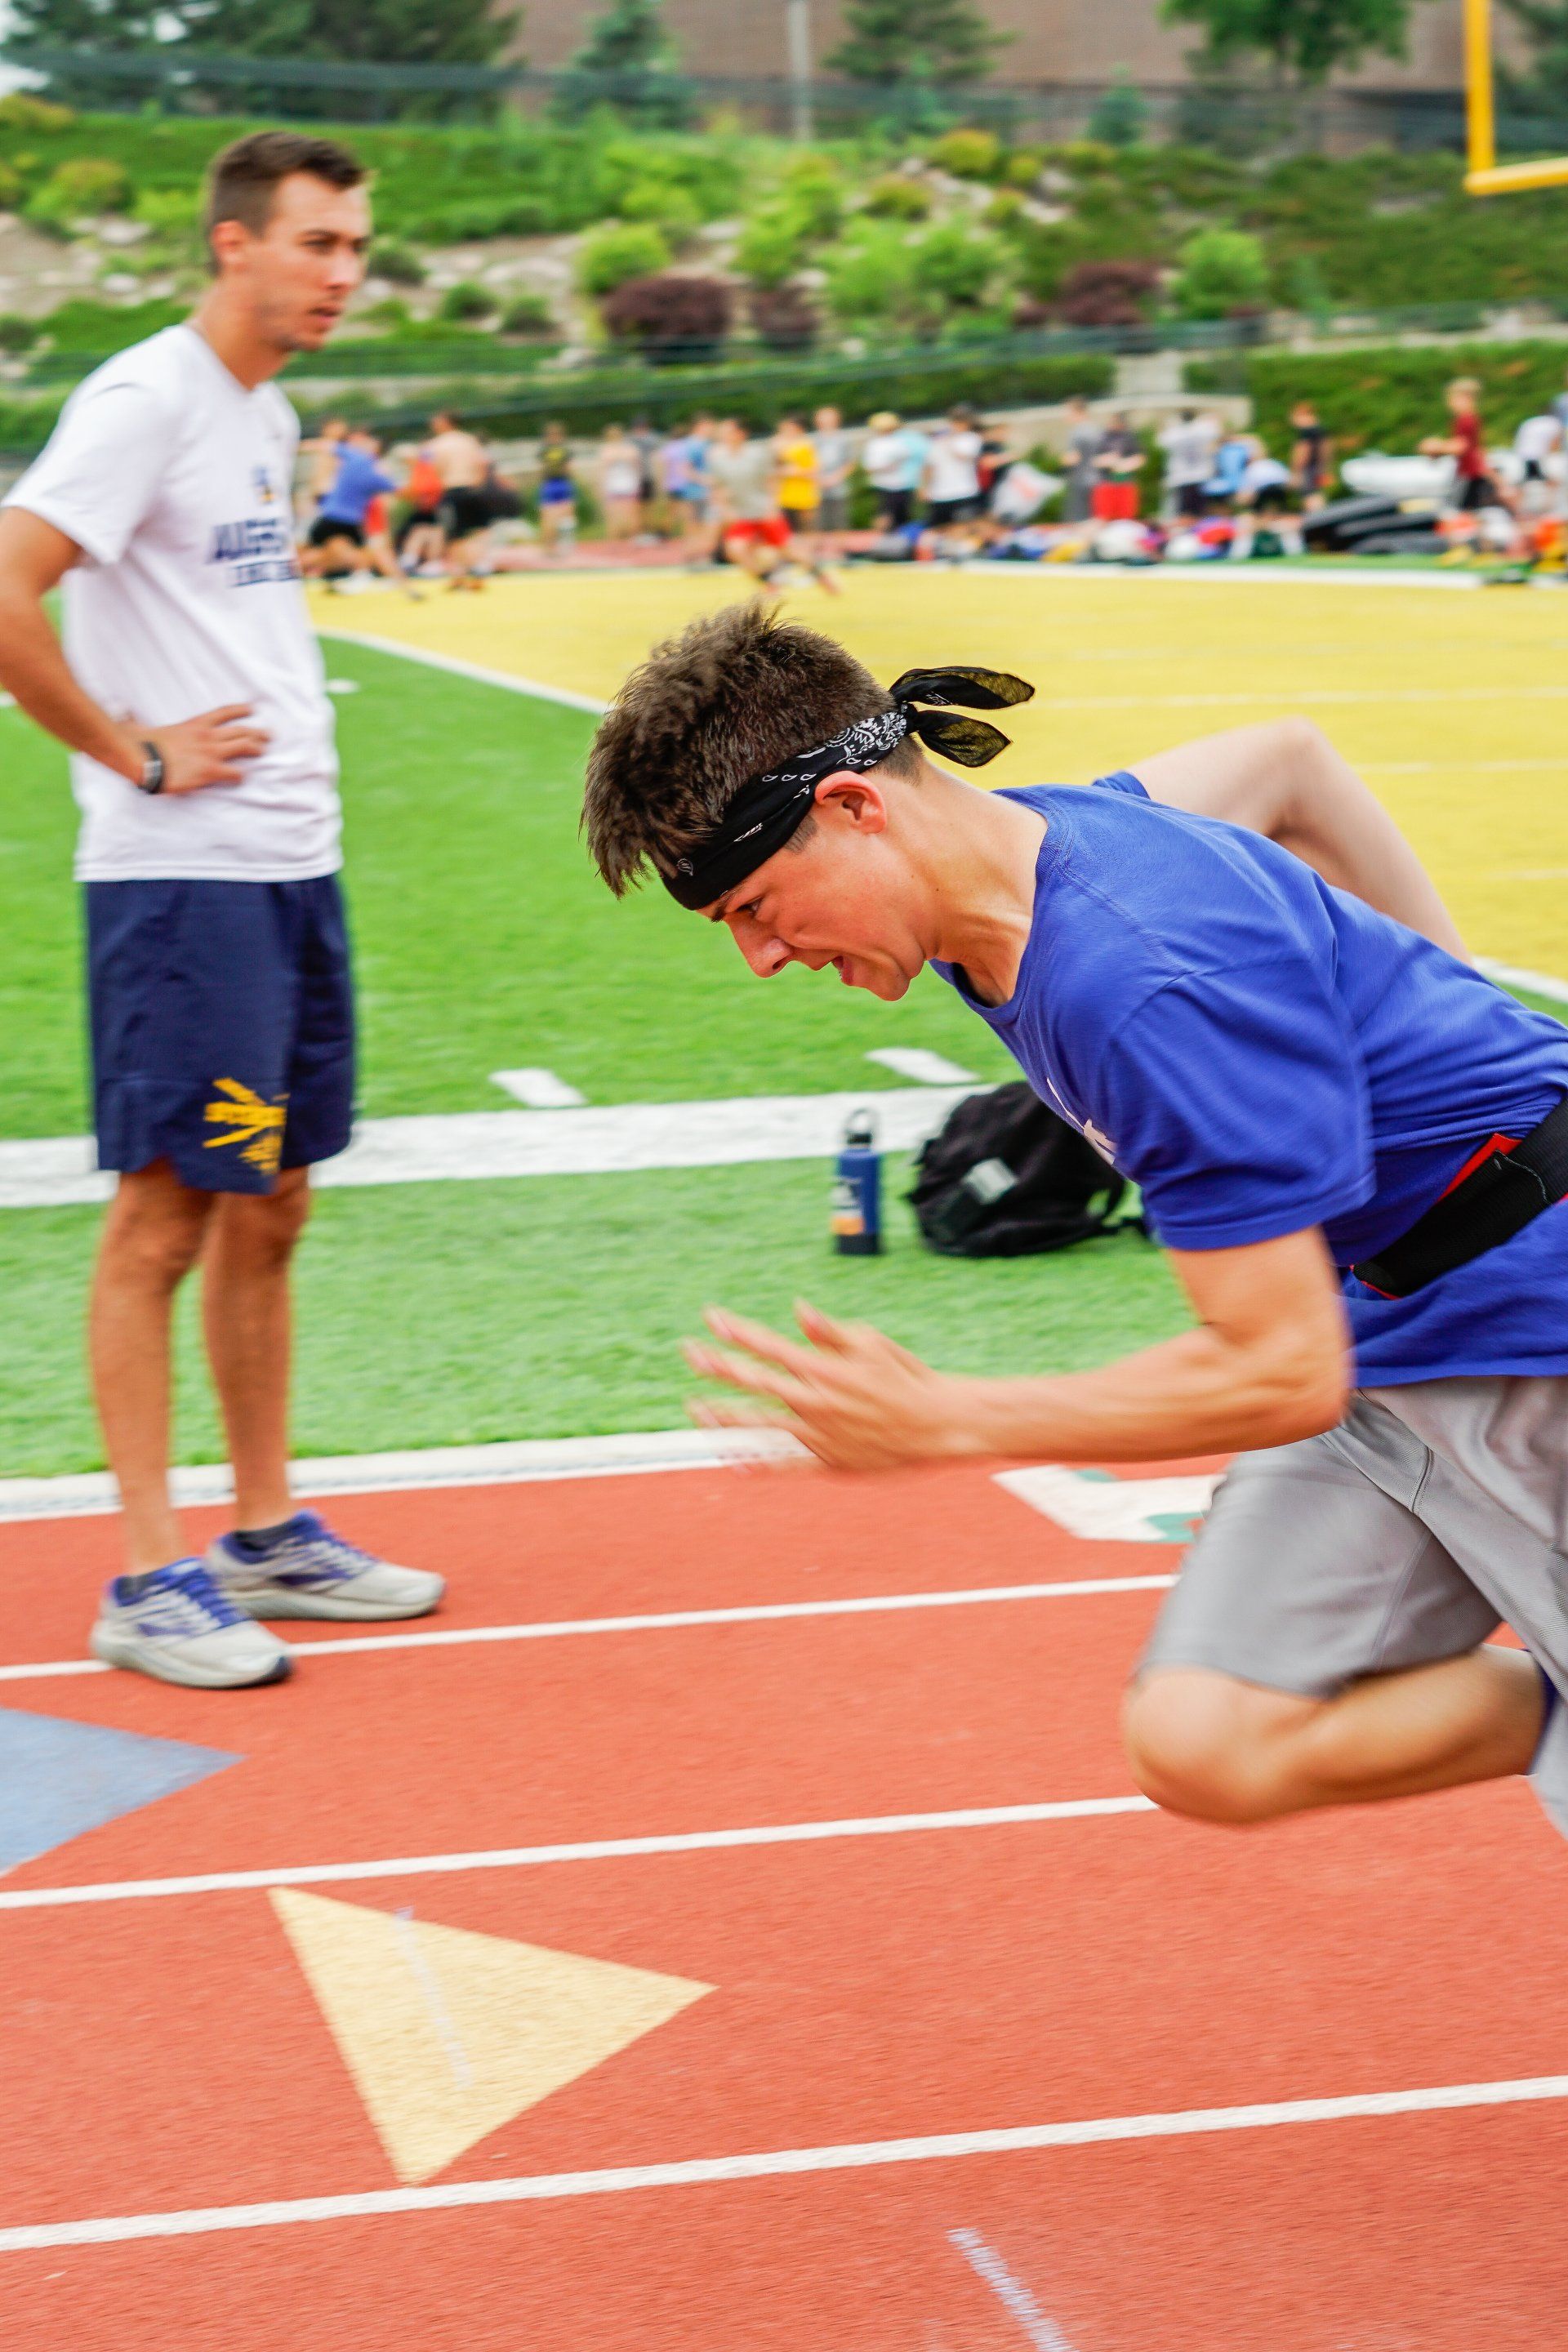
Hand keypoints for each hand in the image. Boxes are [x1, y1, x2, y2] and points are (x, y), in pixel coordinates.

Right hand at [125, 704, 269, 793]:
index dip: (240, 710)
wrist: (142, 759)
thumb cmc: (139, 744)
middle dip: (257, 733)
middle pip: (241, 731)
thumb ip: (138, 723)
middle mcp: (207, 736)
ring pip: (244, 747)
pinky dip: (241, 776)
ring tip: (264, 751)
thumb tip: (124, 717)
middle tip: (268, 735)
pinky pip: (235, 773)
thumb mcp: (141, 727)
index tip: (252, 709)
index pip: (224, 712)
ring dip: (257, 749)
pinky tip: (242, 778)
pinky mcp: (211, 771)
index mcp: (194, 724)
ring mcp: (211, 753)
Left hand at [684, 1300, 980, 1471]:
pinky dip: (760, 1465)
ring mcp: (819, 1436)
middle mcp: (816, 1403)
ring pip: (761, 1426)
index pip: (769, 1346)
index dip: (737, 1331)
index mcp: (825, 1369)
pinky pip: (787, 1466)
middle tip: (689, 1351)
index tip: (710, 1318)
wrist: (938, 1426)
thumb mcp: (871, 1343)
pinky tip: (733, 1463)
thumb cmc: (906, 1377)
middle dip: (718, 1365)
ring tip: (694, 1409)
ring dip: (725, 1417)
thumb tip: (797, 1309)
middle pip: (756, 1382)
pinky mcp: (829, 1462)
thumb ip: (829, 1331)